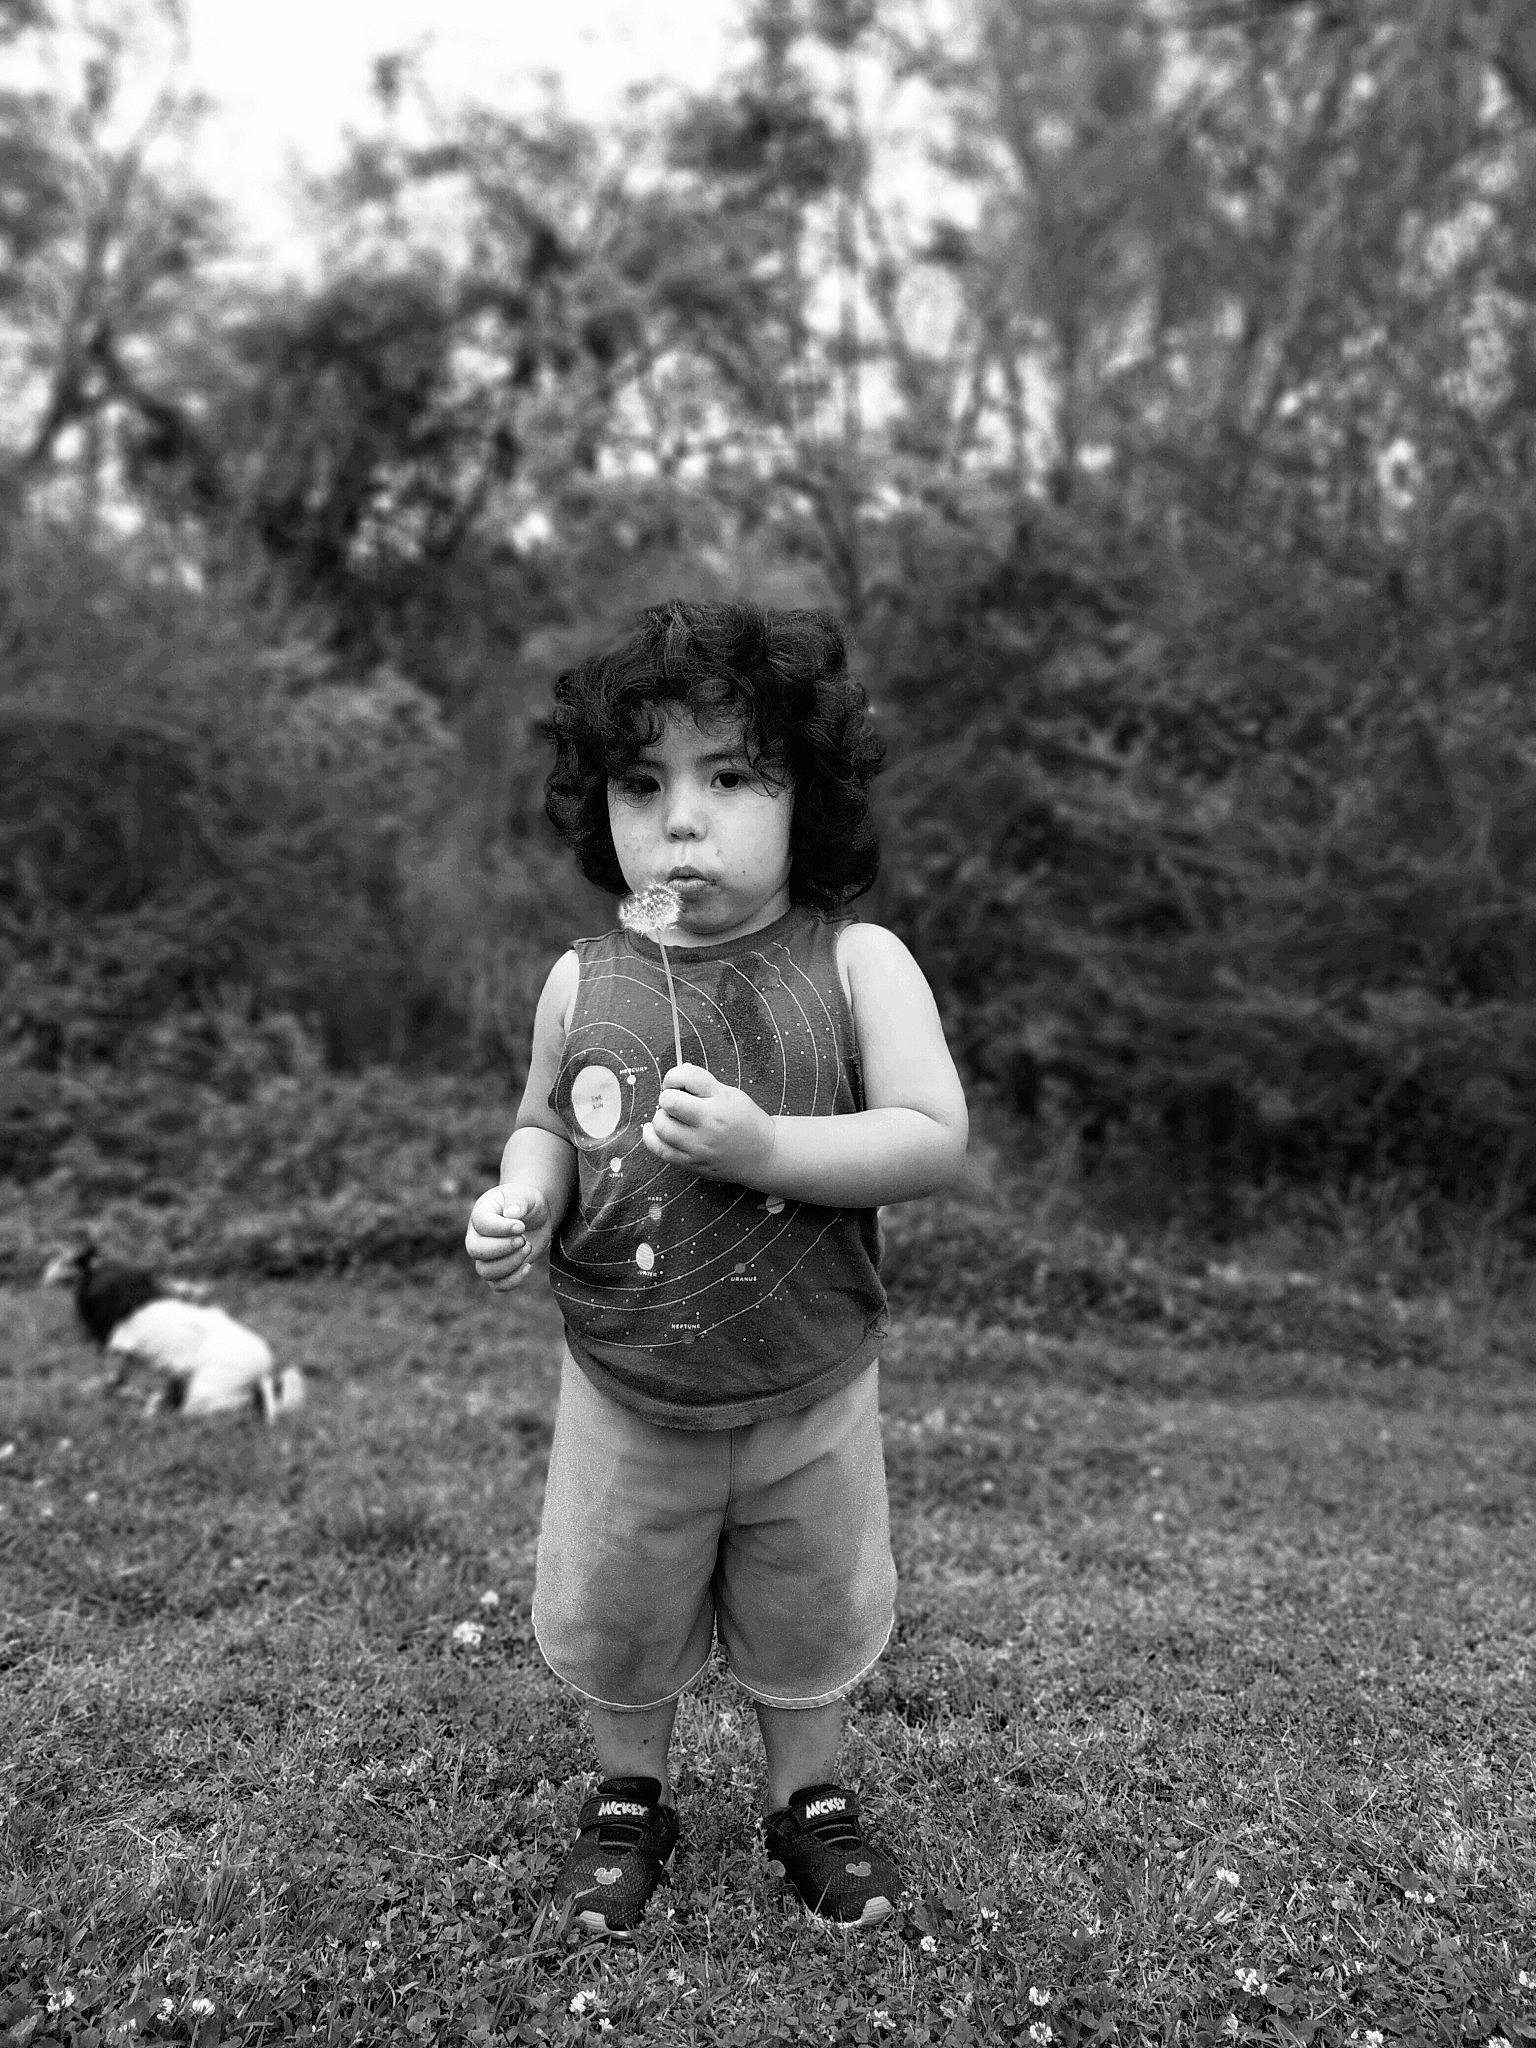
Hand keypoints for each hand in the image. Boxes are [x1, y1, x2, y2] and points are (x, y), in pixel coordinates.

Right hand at [465, 1184, 552, 1291]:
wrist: (534, 1216)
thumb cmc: (526, 1202)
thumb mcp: (525, 1195)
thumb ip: (518, 1201)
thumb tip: (512, 1214)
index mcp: (481, 1213)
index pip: (481, 1224)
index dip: (501, 1228)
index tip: (521, 1226)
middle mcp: (477, 1236)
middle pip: (475, 1250)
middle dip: (502, 1248)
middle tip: (523, 1240)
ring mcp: (485, 1256)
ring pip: (485, 1271)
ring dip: (509, 1264)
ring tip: (528, 1247)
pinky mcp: (498, 1270)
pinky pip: (497, 1285)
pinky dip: (512, 1280)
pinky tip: (528, 1265)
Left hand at [643, 1065, 774, 1184]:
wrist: (763, 1154)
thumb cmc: (746, 1121)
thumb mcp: (732, 1094)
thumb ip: (704, 1085)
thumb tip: (676, 1077)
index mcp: (721, 1100)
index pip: (688, 1077)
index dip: (674, 1076)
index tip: (676, 1082)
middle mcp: (709, 1122)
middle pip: (669, 1101)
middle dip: (667, 1097)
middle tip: (674, 1102)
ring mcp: (699, 1145)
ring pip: (661, 1126)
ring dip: (660, 1118)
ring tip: (670, 1118)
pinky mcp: (692, 1163)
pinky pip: (660, 1150)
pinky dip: (651, 1137)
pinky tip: (653, 1130)